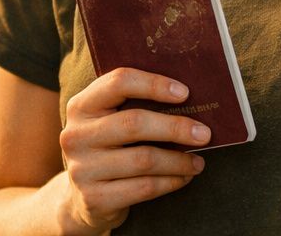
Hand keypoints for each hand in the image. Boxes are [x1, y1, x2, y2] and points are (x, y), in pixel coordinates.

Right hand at [57, 67, 211, 233]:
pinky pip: (143, 187)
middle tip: (204, 133)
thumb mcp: (110, 121)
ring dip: (178, 160)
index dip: (154, 84)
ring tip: (198, 160)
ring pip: (143, 159)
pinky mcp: (94, 199)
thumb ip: (136, 104)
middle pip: (133, 123)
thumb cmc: (109, 148)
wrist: (83, 198)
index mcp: (81, 106)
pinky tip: (184, 177)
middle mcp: (76, 135)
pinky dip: (170, 181)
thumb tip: (189, 97)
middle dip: (175, 127)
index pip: (118, 82)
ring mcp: (82, 169)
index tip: (185, 93)